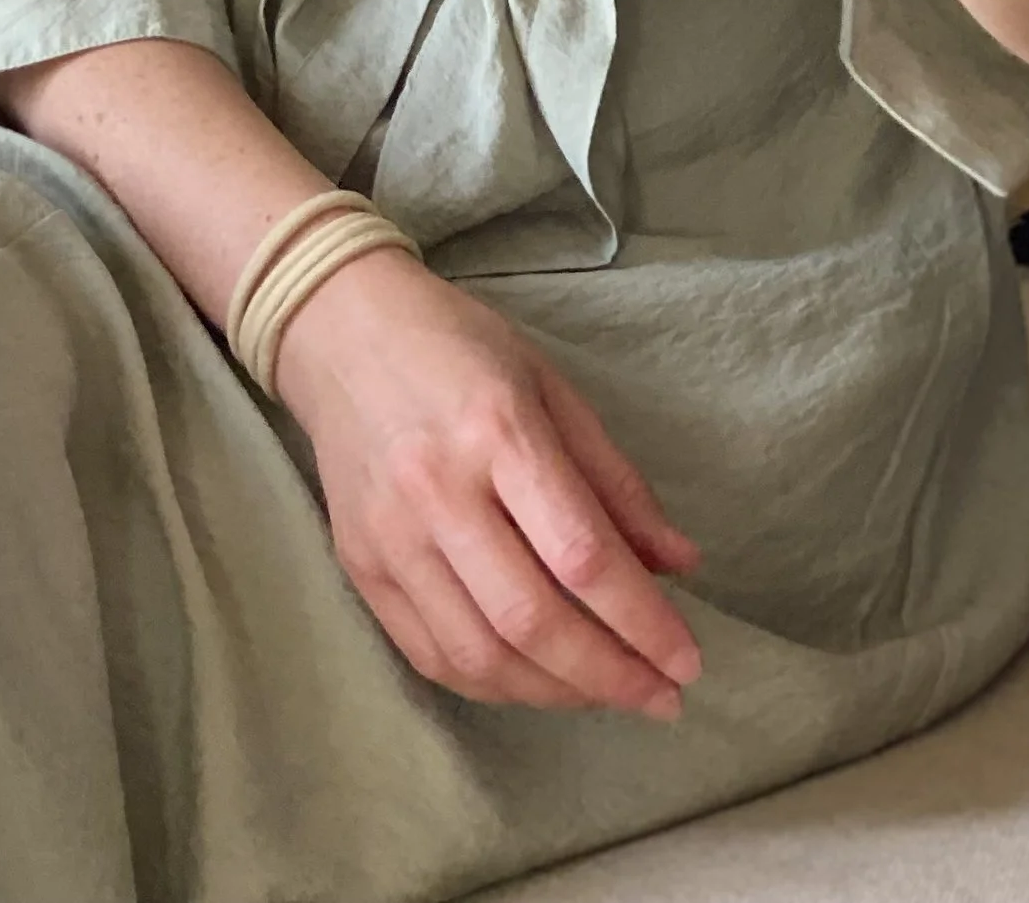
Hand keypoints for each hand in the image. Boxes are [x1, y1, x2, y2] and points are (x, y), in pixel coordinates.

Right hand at [274, 249, 703, 718]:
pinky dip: (492, 686)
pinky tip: (536, 681)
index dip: (642, 622)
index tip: (687, 662)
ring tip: (605, 692)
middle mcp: (437, 491)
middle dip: (608, 676)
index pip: (581, 554)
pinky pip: (430, 655)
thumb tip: (679, 565)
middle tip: (661, 698)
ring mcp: (389, 536)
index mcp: (497, 431)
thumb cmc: (460, 346)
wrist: (342, 329)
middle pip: (529, 620)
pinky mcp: (358, 566)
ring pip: (478, 655)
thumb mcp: (552, 387)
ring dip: (554, 693)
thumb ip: (614, 482)